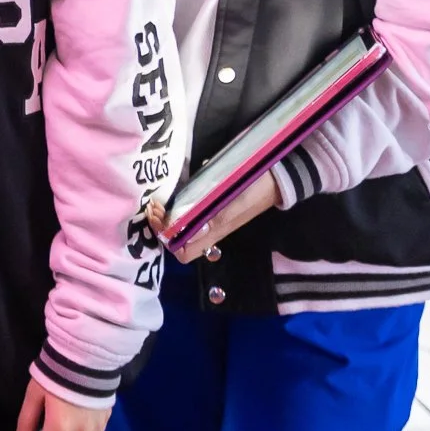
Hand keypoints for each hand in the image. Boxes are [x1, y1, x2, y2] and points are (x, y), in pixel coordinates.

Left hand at [157, 172, 279, 262]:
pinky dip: (173, 205)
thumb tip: (185, 232)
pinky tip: (170, 193)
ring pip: (179, 225)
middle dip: (159, 224)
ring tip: (157, 199)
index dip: (166, 239)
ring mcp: (209, 218)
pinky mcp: (211, 206)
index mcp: (214, 233)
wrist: (276, 178)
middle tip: (154, 204)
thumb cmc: (255, 189)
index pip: (183, 252)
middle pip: (176, 239)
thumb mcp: (233, 203)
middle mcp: (209, 229)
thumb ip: (213, 218)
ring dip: (164, 214)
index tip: (159, 217)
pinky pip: (186, 212)